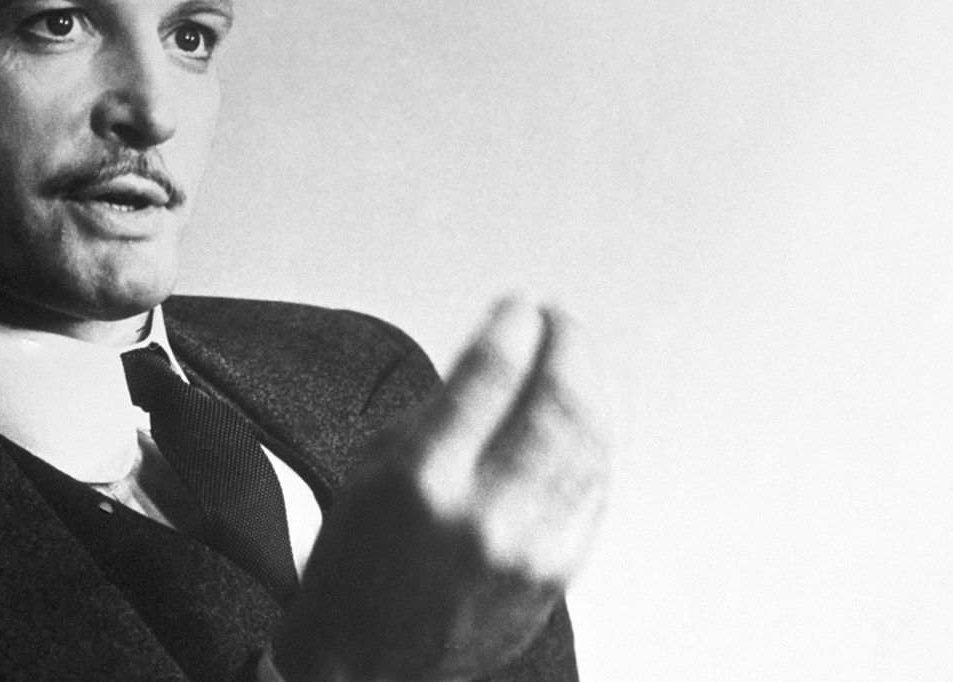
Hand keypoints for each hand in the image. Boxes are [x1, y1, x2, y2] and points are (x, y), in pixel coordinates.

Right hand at [272, 300, 608, 681]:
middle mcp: (482, 515)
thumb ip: (441, 408)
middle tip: (561, 323)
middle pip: (555, 404)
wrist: (365, 659)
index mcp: (423, 478)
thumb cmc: (358, 561)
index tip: (518, 307)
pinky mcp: (554, 574)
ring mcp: (527, 548)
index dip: (514, 327)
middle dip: (566, 347)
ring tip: (576, 359)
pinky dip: (594, 443)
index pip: (491, 375)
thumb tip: (500, 353)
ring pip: (588, 445)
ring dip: (589, 387)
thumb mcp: (374, 464)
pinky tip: (584, 418)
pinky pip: (593, 491)